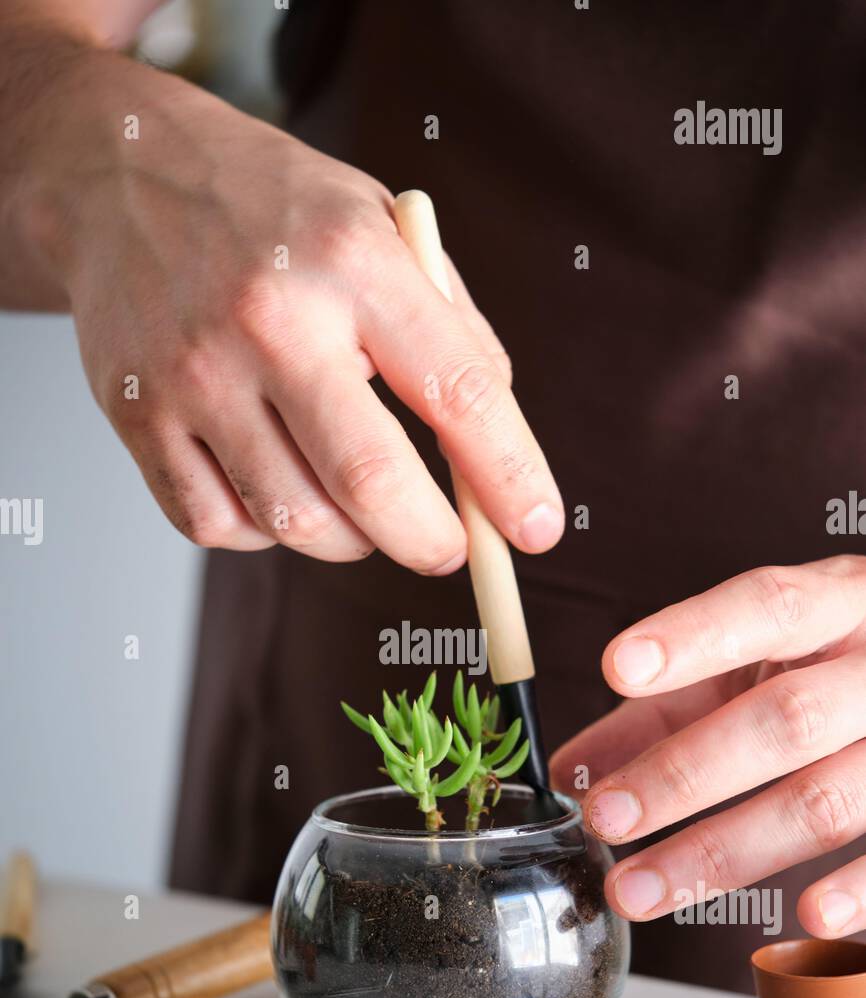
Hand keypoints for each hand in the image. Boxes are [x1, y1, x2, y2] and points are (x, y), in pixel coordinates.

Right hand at [32, 56, 562, 564]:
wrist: (116, 172)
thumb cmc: (271, 211)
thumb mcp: (380, 227)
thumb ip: (450, 331)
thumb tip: (493, 452)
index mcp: (352, 259)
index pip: (458, 392)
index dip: (509, 476)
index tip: (535, 529)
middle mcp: (269, 320)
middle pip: (369, 482)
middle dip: (429, 541)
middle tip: (448, 549)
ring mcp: (192, 374)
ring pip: (294, 520)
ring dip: (349, 540)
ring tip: (360, 506)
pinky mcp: (137, 416)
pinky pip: (218, 523)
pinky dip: (265, 530)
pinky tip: (279, 486)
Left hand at [551, 556, 865, 938]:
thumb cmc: (832, 669)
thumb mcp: (753, 664)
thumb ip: (662, 709)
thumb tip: (570, 770)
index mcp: (838, 605)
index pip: (768, 607)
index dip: (695, 637)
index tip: (617, 667)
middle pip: (788, 719)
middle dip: (685, 774)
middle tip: (604, 815)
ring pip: (826, 801)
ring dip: (724, 853)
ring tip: (639, 889)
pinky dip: (858, 891)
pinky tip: (806, 918)